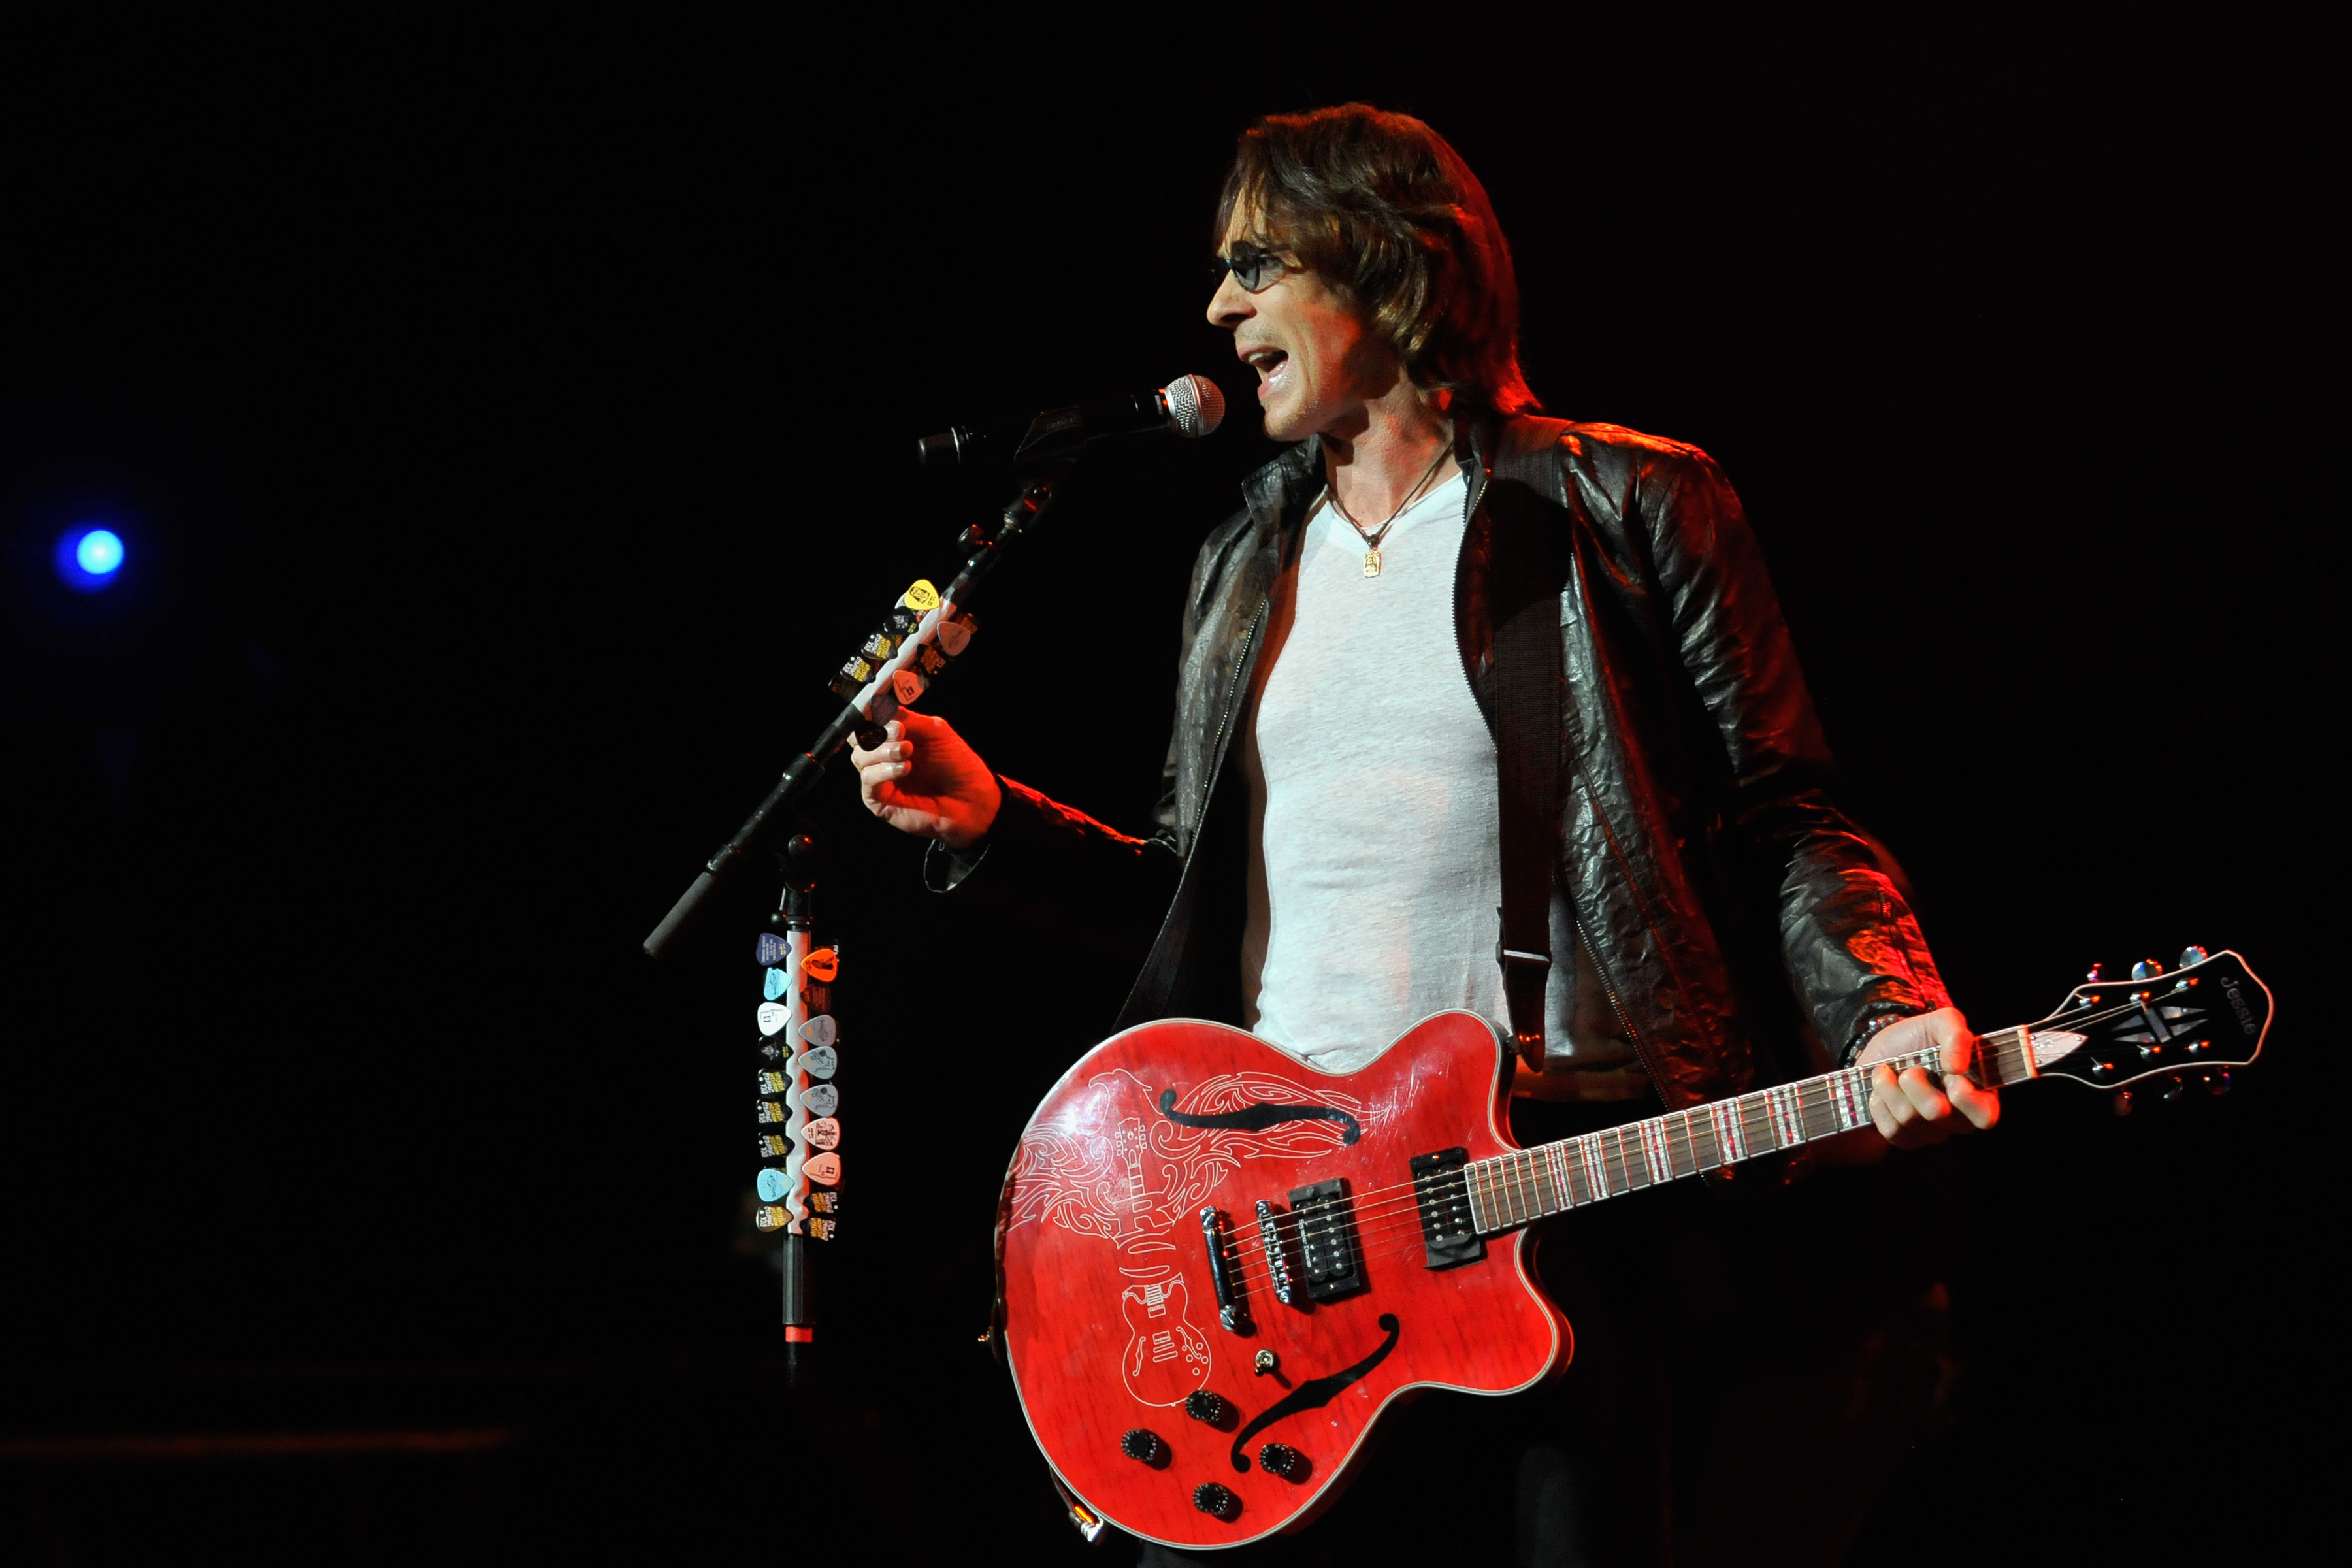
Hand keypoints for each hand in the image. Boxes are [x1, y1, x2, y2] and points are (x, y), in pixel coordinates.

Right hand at [849, 711, 1000, 851]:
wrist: (971, 798)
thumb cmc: (957, 765)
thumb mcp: (935, 731)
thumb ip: (908, 718)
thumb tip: (881, 706)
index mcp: (894, 739)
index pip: (867, 722)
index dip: (870, 715)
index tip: (880, 710)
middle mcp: (883, 758)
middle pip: (857, 739)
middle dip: (875, 731)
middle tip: (900, 732)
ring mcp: (879, 779)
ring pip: (860, 758)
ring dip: (882, 750)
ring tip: (908, 750)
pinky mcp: (879, 801)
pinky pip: (868, 780)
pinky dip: (884, 770)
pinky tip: (905, 768)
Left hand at [1857, 1008, 1998, 1148]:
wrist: (1881, 1050)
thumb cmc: (1917, 1039)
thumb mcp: (1939, 1023)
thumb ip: (1957, 1034)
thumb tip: (1958, 1066)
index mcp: (1978, 1093)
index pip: (1985, 1115)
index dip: (1966, 1099)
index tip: (1949, 1073)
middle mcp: (1959, 1118)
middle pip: (1939, 1115)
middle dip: (1916, 1085)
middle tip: (1912, 1069)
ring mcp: (1932, 1132)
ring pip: (1910, 1120)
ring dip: (1892, 1089)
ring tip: (1888, 1072)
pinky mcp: (1905, 1138)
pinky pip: (1892, 1130)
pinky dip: (1880, 1103)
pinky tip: (1882, 1091)